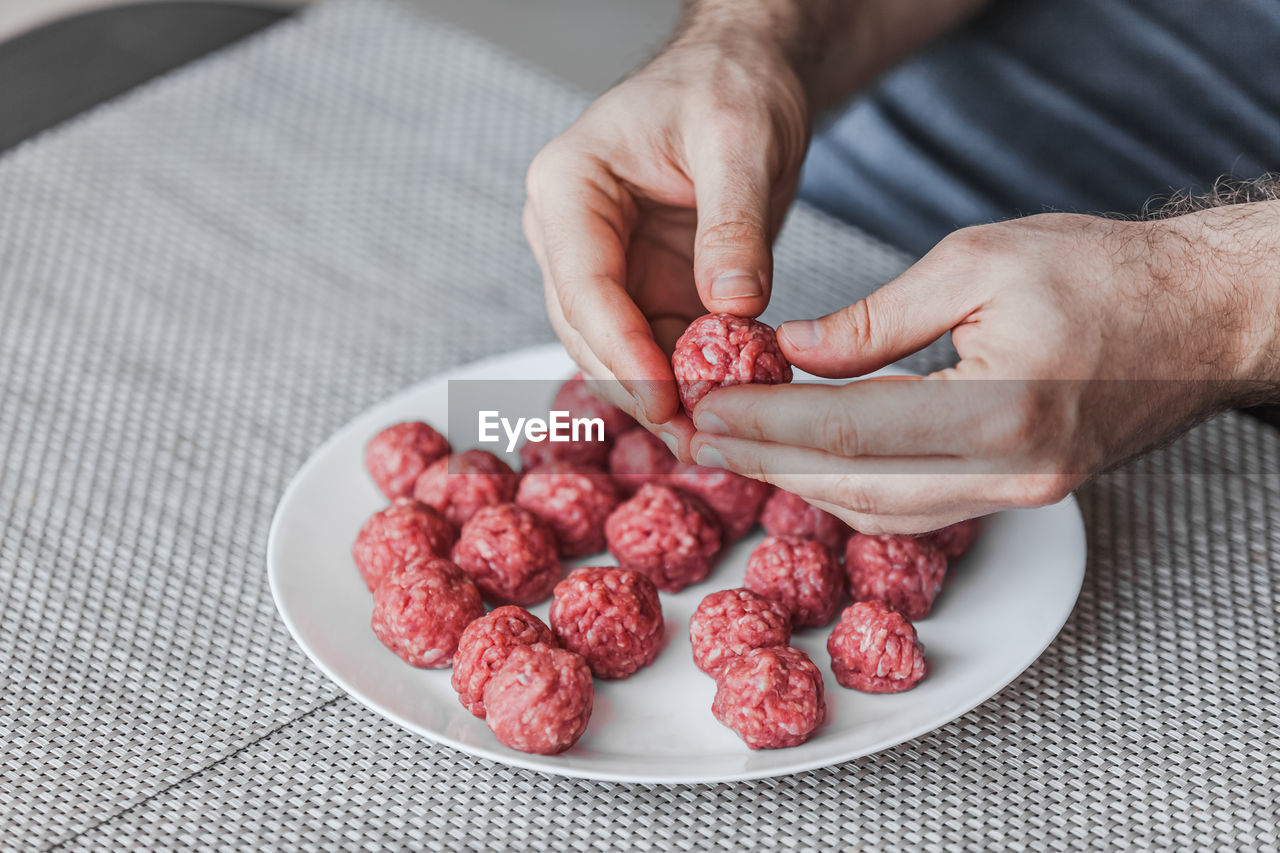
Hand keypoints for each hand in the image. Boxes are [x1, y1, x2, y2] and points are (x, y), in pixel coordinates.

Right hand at [522, 33, 809, 451]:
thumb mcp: (740, 142)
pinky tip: (724, 409)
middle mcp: (570, 233)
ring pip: (617, 351)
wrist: (745, 74)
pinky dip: (687, 381)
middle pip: (588, 331)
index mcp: (569, 187)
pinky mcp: (643, 287)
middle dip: (638, 387)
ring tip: (711, 439)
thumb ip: (731, 224)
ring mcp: (604, 265)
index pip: (583, 284)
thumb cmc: (730, 85)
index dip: (621, 349)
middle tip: (693, 437)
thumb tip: (731, 308)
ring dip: (660, 395)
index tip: (665, 397)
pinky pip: (657, 346)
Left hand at [688, 208, 1279, 532]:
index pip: (845, 432)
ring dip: (802, 484)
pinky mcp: (1020, 491)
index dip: (763, 425)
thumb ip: (875, 319)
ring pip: (882, 513)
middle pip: (853, 489)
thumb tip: (792, 351)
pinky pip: (918, 509)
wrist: (1204, 315)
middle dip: (765, 466)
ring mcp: (1020, 493)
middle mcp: (1011, 472)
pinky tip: (811, 459)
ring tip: (741, 449)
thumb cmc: (1107, 272)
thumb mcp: (978, 262)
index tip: (704, 411)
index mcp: (1000, 410)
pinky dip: (854, 487)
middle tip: (701, 440)